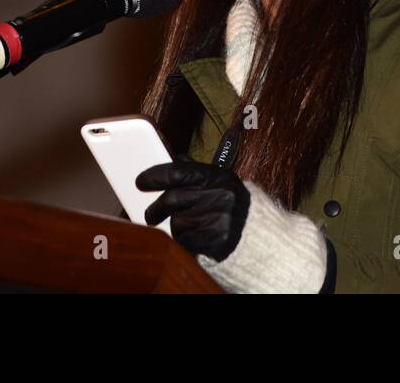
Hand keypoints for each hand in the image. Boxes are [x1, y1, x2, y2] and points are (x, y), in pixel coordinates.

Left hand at [135, 156, 250, 261]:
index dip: (155, 175)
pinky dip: (185, 241)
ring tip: (191, 228)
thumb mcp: (221, 184)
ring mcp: (220, 217)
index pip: (178, 171)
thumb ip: (197, 172)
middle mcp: (220, 194)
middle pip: (172, 199)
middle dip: (156, 209)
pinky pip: (185, 240)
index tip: (140, 182)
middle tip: (149, 215)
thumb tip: (177, 158)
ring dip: (177, 227)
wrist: (260, 239)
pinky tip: (197, 239)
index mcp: (219, 176)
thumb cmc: (233, 209)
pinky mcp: (218, 239)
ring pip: (177, 221)